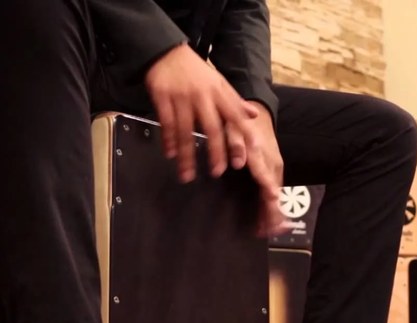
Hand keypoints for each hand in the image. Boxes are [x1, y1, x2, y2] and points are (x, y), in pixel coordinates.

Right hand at [145, 44, 258, 182]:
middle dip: (215, 151)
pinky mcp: (162, 97)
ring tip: (187, 175)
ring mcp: (181, 97)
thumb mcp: (219, 82)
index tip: (244, 159)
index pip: (233, 117)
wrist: (167, 52)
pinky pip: (166, 123)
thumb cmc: (196, 71)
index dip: (240, 137)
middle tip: (217, 172)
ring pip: (185, 130)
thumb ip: (235, 101)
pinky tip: (170, 155)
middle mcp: (202, 96)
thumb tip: (254, 116)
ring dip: (186, 155)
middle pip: (211, 128)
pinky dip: (168, 140)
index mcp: (218, 92)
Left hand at [225, 103, 284, 236]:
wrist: (259, 114)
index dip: (269, 190)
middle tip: (269, 231)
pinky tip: (269, 222)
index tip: (272, 202)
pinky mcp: (274, 172)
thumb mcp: (234, 127)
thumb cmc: (240, 122)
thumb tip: (238, 163)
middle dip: (273, 211)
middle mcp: (272, 164)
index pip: (266, 175)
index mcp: (261, 154)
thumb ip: (235, 144)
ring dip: (273, 213)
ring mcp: (275, 169)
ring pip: (276, 194)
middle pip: (274, 191)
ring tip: (269, 233)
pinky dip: (272, 207)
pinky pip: (274, 192)